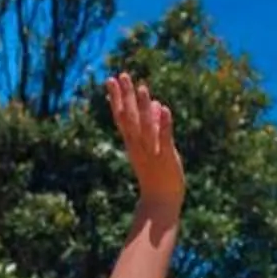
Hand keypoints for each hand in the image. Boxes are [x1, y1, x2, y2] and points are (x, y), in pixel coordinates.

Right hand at [106, 72, 182, 212]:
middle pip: (129, 118)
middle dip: (126, 96)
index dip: (116, 98)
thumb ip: (155, 126)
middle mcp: (138, 145)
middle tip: (122, 75)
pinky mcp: (166, 158)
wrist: (159, 202)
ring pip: (145, 126)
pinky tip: (165, 109)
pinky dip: (164, 125)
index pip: (121, 117)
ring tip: (142, 88)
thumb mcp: (152, 147)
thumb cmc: (156, 175)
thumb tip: (158, 104)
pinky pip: (164, 139)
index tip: (111, 80)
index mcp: (133, 143)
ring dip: (143, 107)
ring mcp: (151, 151)